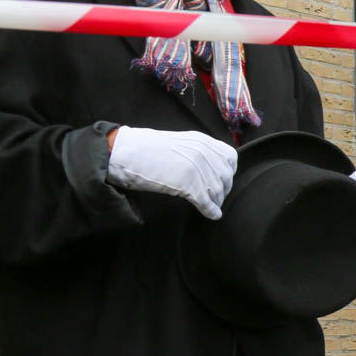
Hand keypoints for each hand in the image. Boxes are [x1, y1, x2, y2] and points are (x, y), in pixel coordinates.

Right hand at [106, 126, 235, 219]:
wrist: (125, 152)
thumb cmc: (146, 149)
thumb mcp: (179, 143)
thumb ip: (198, 152)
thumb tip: (211, 170)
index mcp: (202, 141)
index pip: (230, 157)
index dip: (228, 172)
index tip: (223, 180)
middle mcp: (203, 152)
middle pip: (225, 177)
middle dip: (223, 190)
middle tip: (216, 198)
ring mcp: (197, 168)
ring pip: (217, 191)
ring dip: (216, 201)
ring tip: (211, 206)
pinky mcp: (189, 184)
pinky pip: (207, 202)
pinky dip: (210, 211)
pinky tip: (211, 215)